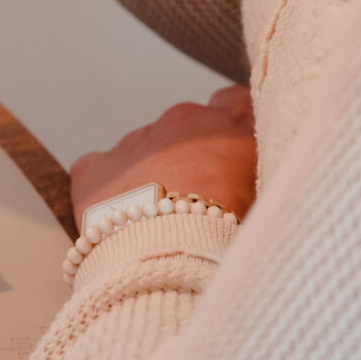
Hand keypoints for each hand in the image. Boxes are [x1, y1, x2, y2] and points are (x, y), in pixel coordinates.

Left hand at [70, 85, 259, 224]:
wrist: (167, 256)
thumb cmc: (227, 235)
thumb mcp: (265, 203)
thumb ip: (256, 178)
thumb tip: (253, 183)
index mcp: (226, 128)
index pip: (236, 103)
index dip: (236, 124)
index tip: (237, 146)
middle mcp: (178, 124)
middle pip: (189, 128)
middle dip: (195, 154)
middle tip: (201, 197)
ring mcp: (133, 142)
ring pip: (147, 149)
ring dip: (155, 172)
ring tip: (162, 218)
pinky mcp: (95, 166)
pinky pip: (104, 170)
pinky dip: (113, 188)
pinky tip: (123, 218)